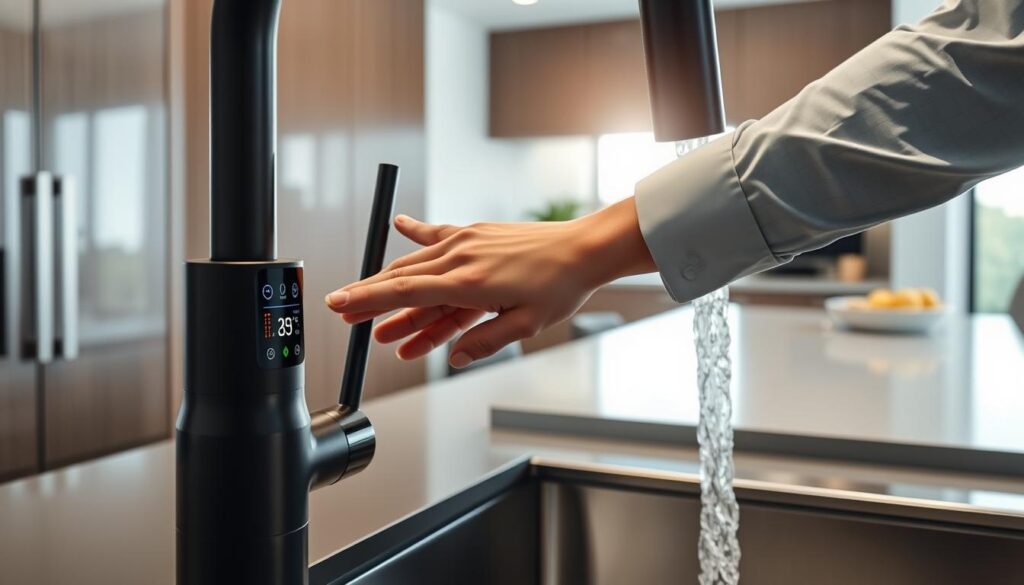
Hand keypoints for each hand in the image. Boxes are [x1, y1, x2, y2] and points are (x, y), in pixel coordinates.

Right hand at [325, 197, 654, 368]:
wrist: (585, 249)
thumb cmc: (560, 286)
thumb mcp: (524, 325)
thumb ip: (484, 341)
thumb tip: (454, 358)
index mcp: (470, 282)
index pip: (406, 293)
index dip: (368, 301)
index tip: (339, 306)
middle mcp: (462, 258)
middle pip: (403, 279)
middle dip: (370, 299)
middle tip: (344, 317)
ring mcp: (468, 242)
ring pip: (418, 265)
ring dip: (394, 289)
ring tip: (378, 322)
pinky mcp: (478, 234)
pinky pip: (438, 235)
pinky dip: (416, 233)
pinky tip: (399, 225)